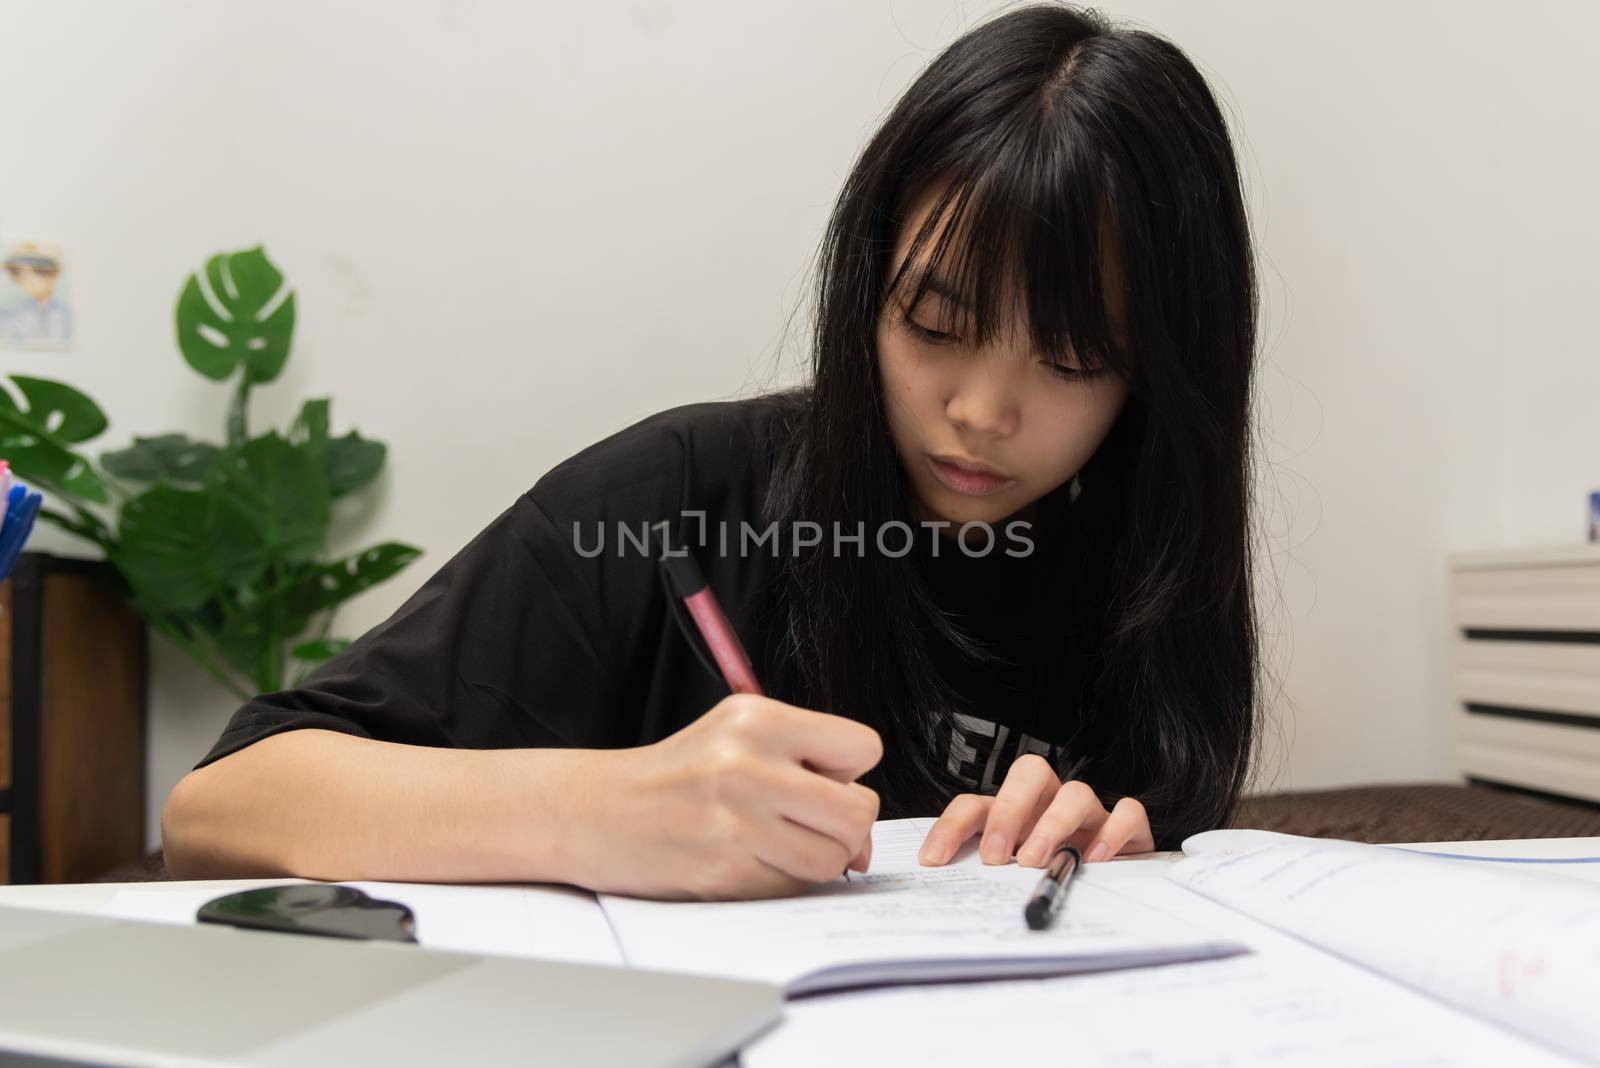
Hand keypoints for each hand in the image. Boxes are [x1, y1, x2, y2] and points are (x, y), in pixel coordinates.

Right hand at [570, 693, 881, 900]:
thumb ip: (808, 766)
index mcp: (757, 719)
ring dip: (817, 860)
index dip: (850, 770)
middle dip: (847, 826)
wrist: (599, 811)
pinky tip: (749, 862)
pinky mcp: (723, 870)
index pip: (863, 746)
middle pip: (859, 812)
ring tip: (778, 843)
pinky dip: (782, 882)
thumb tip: (866, 836)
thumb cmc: (680, 774)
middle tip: (812, 824)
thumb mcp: (739, 737)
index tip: (820, 778)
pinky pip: (792, 888)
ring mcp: (735, 820)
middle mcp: (748, 764)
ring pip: (833, 858)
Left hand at [916, 755, 1151, 867]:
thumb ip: (989, 883)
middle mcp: (1050, 804)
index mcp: (1015, 815)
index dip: (950, 827)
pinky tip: (1095, 858)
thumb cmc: (1053, 881)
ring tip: (1036, 860)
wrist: (1115, 886)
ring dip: (1053, 824)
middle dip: (1008, 810)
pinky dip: (1113, 832)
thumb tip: (953, 902)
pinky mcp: (1127, 828)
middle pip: (1030, 773)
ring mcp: (1089, 814)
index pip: (976, 804)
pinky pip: (1127, 812)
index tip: (933, 860)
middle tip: (995, 856)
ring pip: (1077, 792)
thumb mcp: (1013, 882)